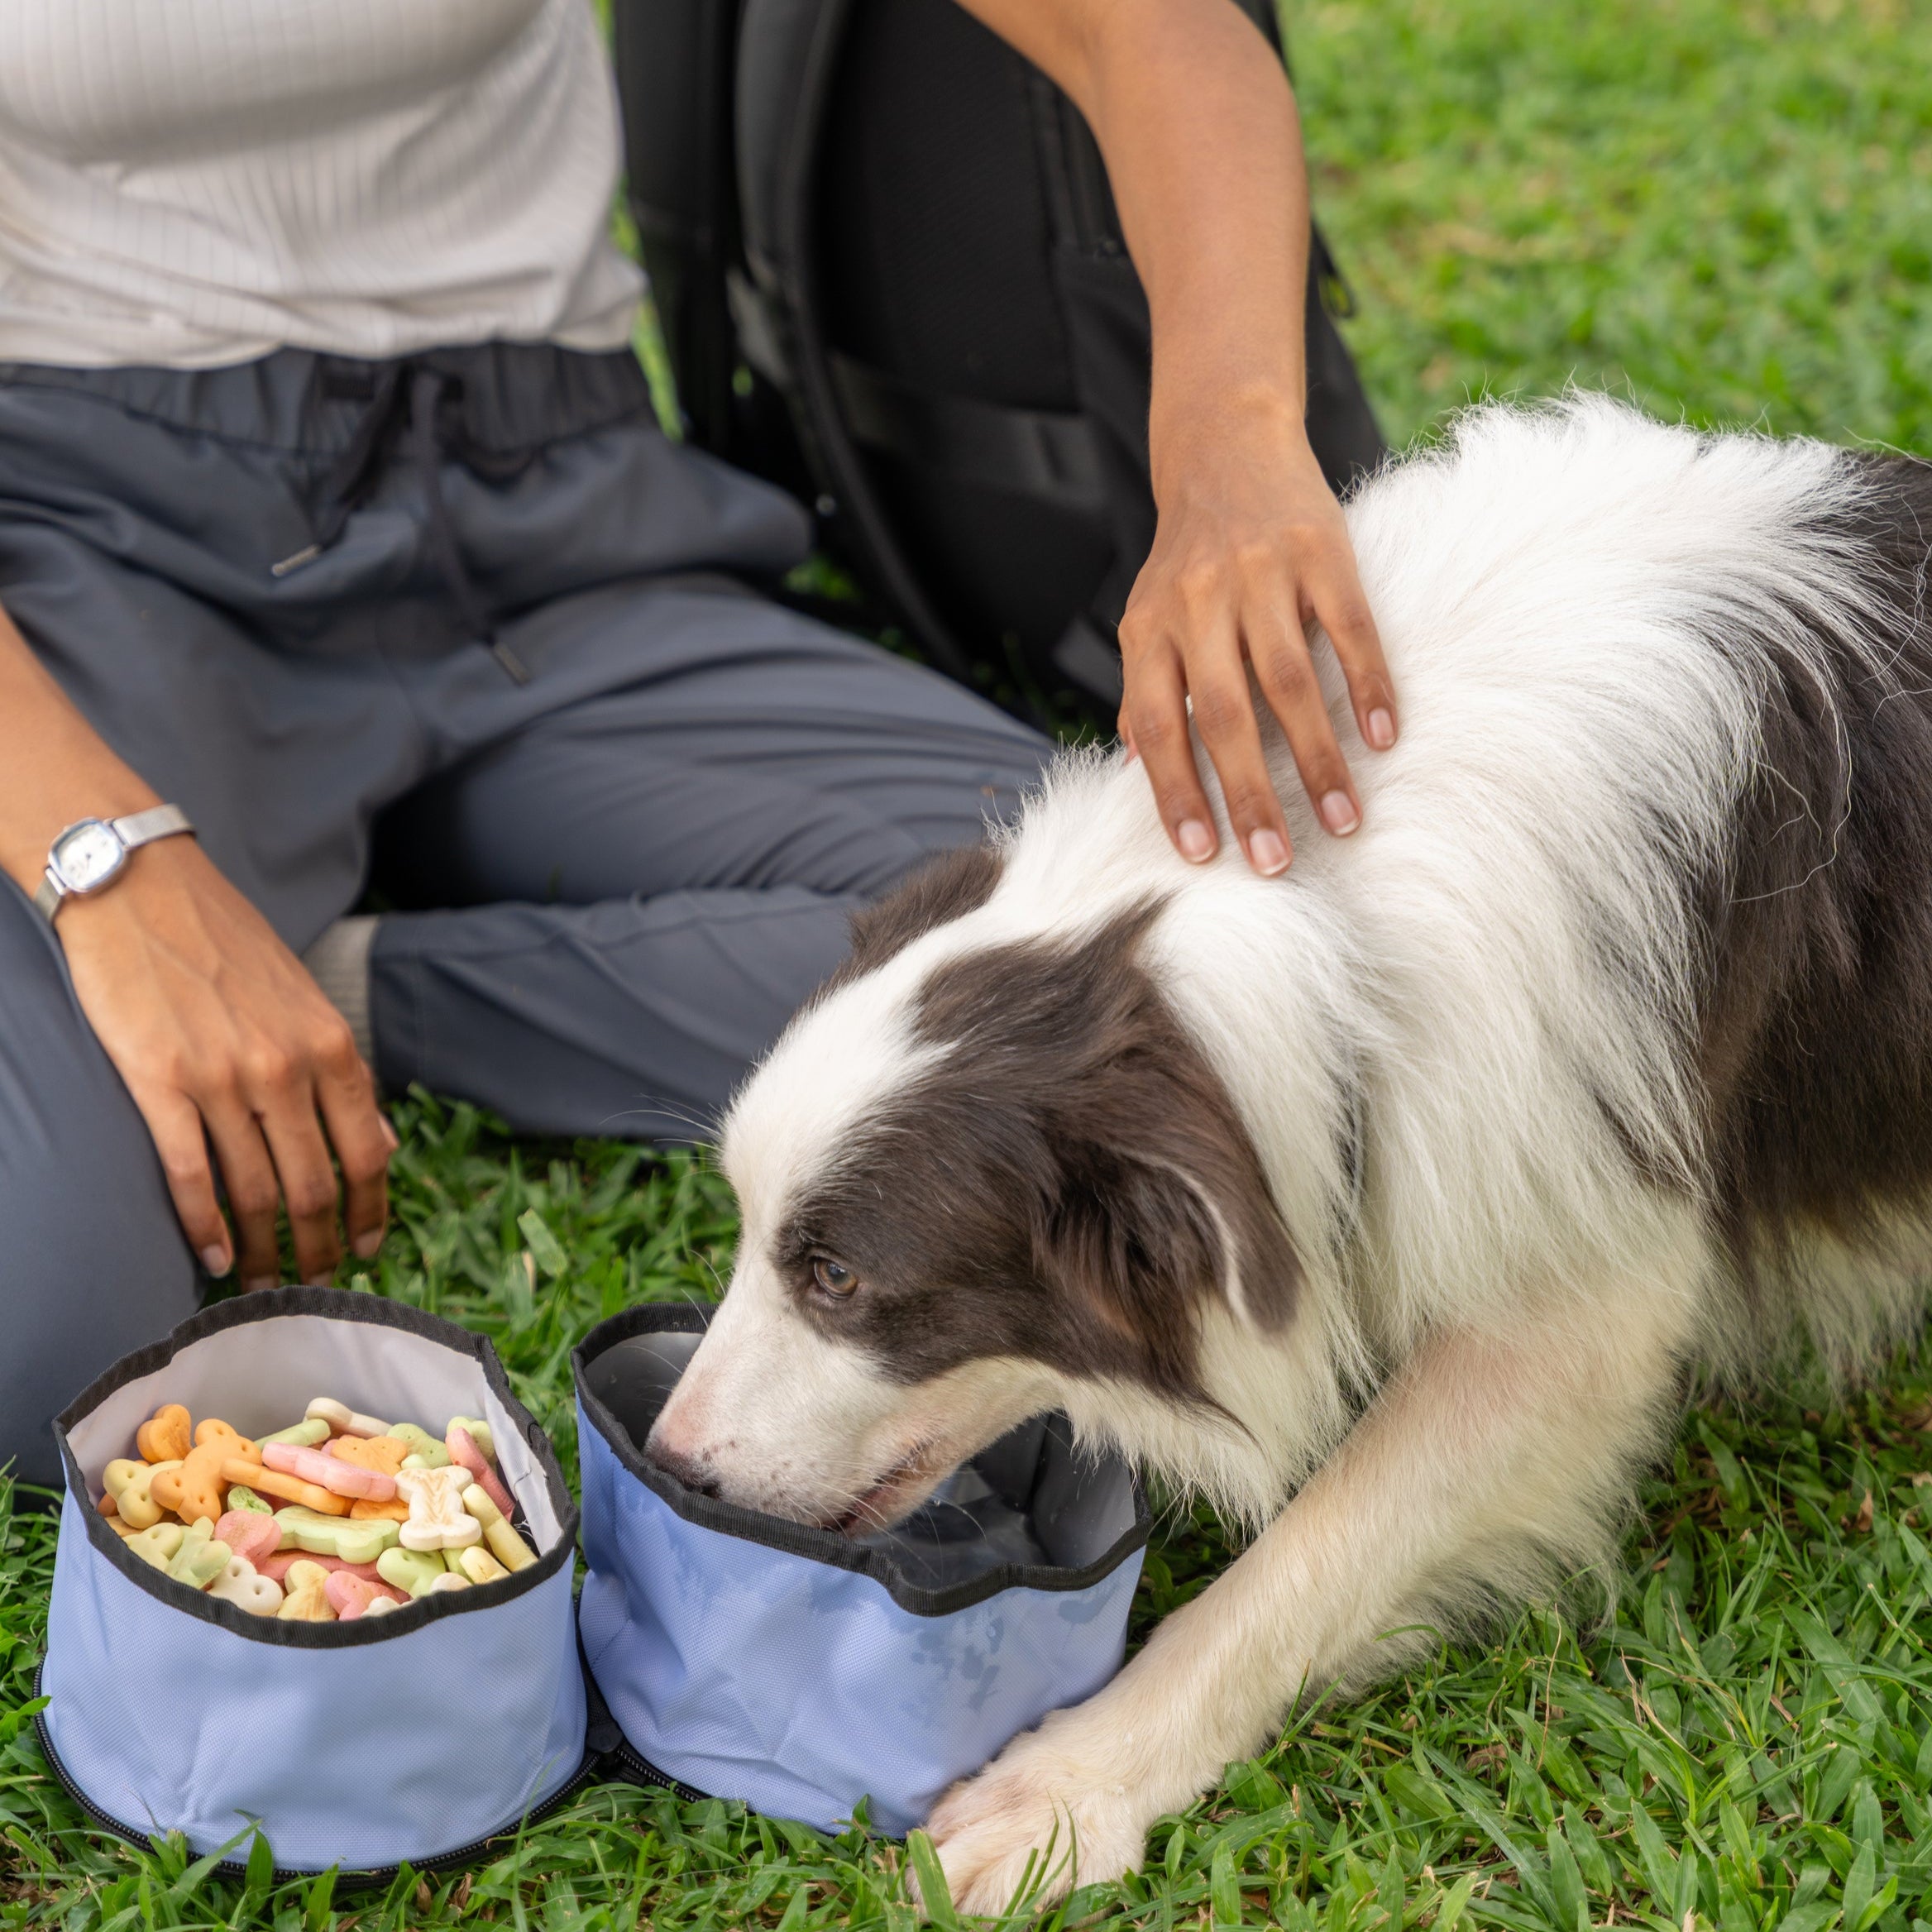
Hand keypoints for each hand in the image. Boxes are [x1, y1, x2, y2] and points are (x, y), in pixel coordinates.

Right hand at [57, 838, 391, 1288]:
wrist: (141, 889)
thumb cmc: (226, 944)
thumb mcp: (305, 1000)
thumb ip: (339, 1072)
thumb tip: (379, 1141)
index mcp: (329, 1044)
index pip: (366, 1151)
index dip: (370, 1211)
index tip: (368, 1248)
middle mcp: (284, 1066)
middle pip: (314, 1184)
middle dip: (320, 1244)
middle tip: (317, 1282)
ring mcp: (222, 1077)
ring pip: (254, 1191)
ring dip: (265, 1248)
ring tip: (267, 1281)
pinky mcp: (158, 1083)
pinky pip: (191, 1175)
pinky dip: (206, 1227)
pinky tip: (215, 1257)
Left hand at [1119, 387, 1395, 874]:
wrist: (1225, 443)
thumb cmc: (1186, 557)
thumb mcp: (1148, 618)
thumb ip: (1146, 691)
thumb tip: (1135, 771)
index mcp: (1150, 629)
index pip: (1160, 726)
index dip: (1177, 793)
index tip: (1202, 855)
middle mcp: (1199, 603)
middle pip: (1226, 716)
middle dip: (1250, 796)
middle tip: (1276, 861)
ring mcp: (1260, 574)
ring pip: (1290, 684)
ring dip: (1317, 759)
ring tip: (1342, 819)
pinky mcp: (1319, 550)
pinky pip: (1349, 629)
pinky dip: (1368, 686)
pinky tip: (1384, 739)